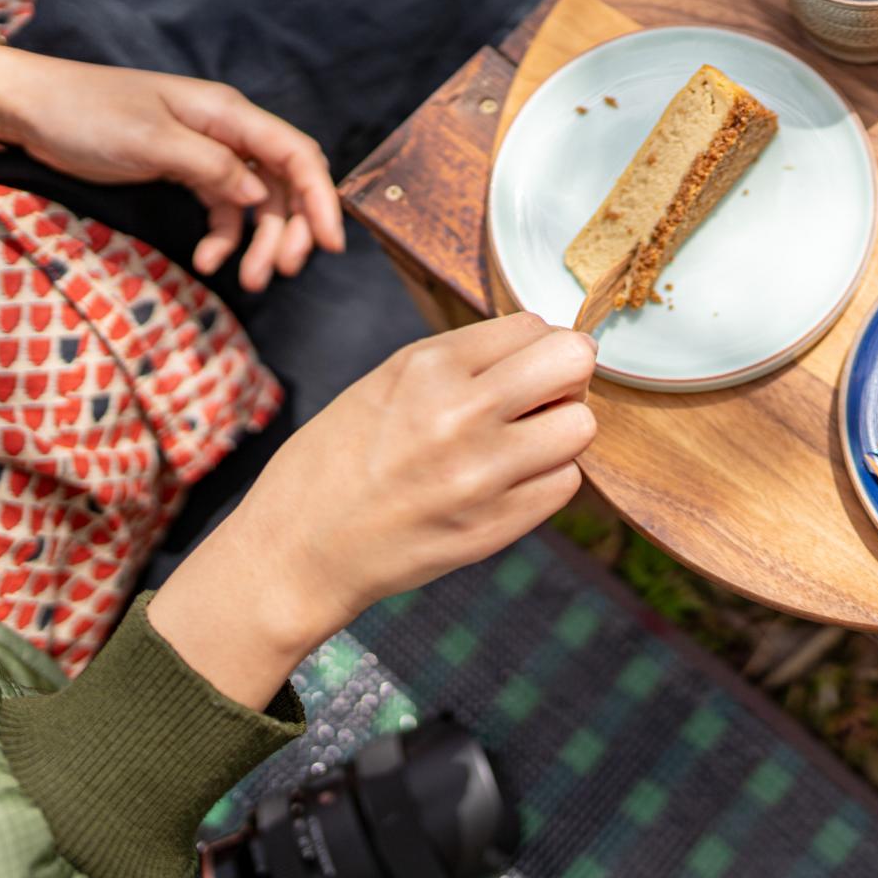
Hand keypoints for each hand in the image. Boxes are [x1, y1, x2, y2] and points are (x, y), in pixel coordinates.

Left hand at [0, 45, 343, 291]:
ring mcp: (210, 153)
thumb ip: (212, 167)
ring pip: (258, 204)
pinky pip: (224, 211)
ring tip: (252, 281)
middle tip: (280, 272)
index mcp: (228, 114)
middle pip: (284, 185)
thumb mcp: (150, 140)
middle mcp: (229, 132)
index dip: (321, 199)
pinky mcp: (187, 172)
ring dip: (260, 243)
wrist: (29, 107)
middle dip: (292, 231)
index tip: (331, 245)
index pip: (295, 155)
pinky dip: (223, 239)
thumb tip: (260, 200)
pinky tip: (207, 261)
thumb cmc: (87, 113)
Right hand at [149, 314, 597, 707]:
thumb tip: (540, 345)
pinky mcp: (496, 527)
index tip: (517, 367)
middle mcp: (460, 414)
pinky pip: (565, 483)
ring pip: (581, 426)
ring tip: (521, 443)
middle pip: (575, 362)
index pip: (534, 326)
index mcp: (427, 367)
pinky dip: (545, 480)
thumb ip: (462, 360)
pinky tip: (506, 483)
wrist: (297, 551)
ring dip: (559, 432)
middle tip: (540, 397)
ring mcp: (482, 475)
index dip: (532, 346)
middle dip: (565, 376)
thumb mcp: (387, 381)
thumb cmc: (337, 460)